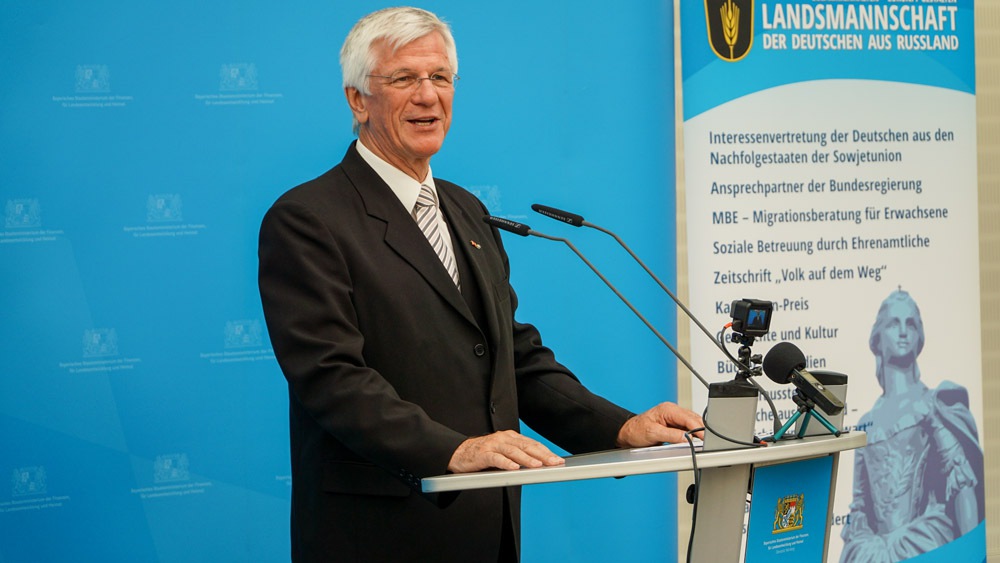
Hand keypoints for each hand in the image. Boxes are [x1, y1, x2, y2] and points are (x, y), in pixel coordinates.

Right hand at [448, 430, 564, 472]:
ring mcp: (493, 445)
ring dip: (527, 459)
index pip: (532, 444)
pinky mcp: (482, 454)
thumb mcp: (503, 453)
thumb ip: (517, 457)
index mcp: (510, 437)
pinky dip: (506, 463)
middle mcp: (503, 438)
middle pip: (526, 446)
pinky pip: (496, 458)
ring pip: (513, 452)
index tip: (558, 460)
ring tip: (538, 466)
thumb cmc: (483, 455)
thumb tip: (538, 466)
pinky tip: (514, 468)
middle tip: (555, 463)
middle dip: (542, 455)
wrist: (458, 453)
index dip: (546, 452)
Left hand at [616, 402, 704, 447]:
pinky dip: (692, 435)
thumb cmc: (636, 430)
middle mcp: (672, 411)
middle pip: (693, 420)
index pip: (689, 418)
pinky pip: (688, 429)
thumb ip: (671, 435)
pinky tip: (694, 441)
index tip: (705, 438)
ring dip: (697, 433)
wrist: (627, 433)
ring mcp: (674, 418)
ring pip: (692, 424)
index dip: (699, 429)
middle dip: (701, 431)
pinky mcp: (674, 425)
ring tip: (702, 443)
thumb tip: (687, 438)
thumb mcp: (653, 433)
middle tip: (707, 443)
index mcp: (668, 409)